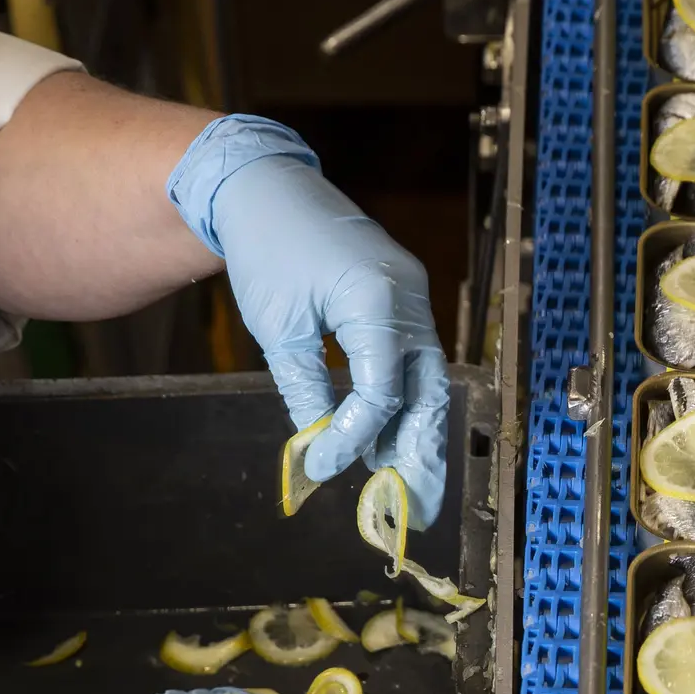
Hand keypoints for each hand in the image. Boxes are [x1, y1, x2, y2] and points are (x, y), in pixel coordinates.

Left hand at [167, 115, 450, 526]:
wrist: (267, 187)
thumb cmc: (265, 250)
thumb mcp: (278, 329)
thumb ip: (305, 391)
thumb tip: (319, 447)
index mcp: (376, 298)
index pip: (381, 391)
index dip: (355, 437)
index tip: (326, 468)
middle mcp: (409, 296)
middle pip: (428, 390)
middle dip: (418, 452)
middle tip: (412, 507)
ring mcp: (414, 294)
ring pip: (428, 378)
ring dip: (415, 432)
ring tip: (403, 482)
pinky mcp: (405, 296)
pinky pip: (416, 357)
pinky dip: (405, 399)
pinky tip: (388, 436)